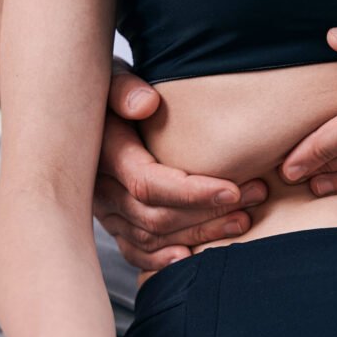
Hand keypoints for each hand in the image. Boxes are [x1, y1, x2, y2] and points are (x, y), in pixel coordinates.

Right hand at [95, 59, 266, 269]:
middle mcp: (100, 189)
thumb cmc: (104, 89)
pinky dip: (162, 259)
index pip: (148, 184)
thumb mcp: (109, 77)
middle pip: (156, 216)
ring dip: (199, 233)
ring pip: (152, 237)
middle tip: (256, 196)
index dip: (193, 193)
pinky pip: (135, 251)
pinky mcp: (111, 222)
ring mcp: (104, 210)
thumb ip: (124, 88)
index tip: (234, 189)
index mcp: (103, 154)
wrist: (81, 109)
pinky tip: (191, 257)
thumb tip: (146, 105)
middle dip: (209, 212)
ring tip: (244, 219)